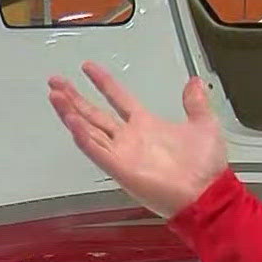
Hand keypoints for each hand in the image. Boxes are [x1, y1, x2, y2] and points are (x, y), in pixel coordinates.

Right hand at [46, 62, 227, 217]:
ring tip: (54, 96)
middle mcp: (129, 138)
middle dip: (74, 97)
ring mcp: (122, 153)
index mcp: (146, 125)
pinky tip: (71, 121)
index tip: (88, 67)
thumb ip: (195, 103)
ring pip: (89, 130)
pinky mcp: (119, 169)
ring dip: (70, 113)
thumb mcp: (204, 125)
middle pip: (94, 113)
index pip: (118, 98)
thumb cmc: (206, 165)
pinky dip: (82, 136)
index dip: (103, 82)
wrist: (207, 194)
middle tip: (55, 81)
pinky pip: (96, 151)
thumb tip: (195, 81)